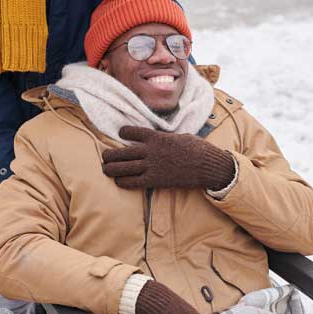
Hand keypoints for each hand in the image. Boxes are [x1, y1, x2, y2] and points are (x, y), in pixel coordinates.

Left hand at [102, 126, 234, 190]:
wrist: (208, 165)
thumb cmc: (199, 149)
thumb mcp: (182, 136)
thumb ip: (167, 138)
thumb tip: (164, 139)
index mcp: (157, 137)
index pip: (132, 131)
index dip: (123, 131)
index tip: (120, 133)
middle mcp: (150, 150)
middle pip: (122, 152)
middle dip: (110, 155)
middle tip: (105, 157)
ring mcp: (152, 166)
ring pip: (123, 167)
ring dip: (111, 168)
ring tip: (106, 169)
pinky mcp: (155, 180)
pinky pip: (133, 182)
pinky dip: (123, 181)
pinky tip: (118, 181)